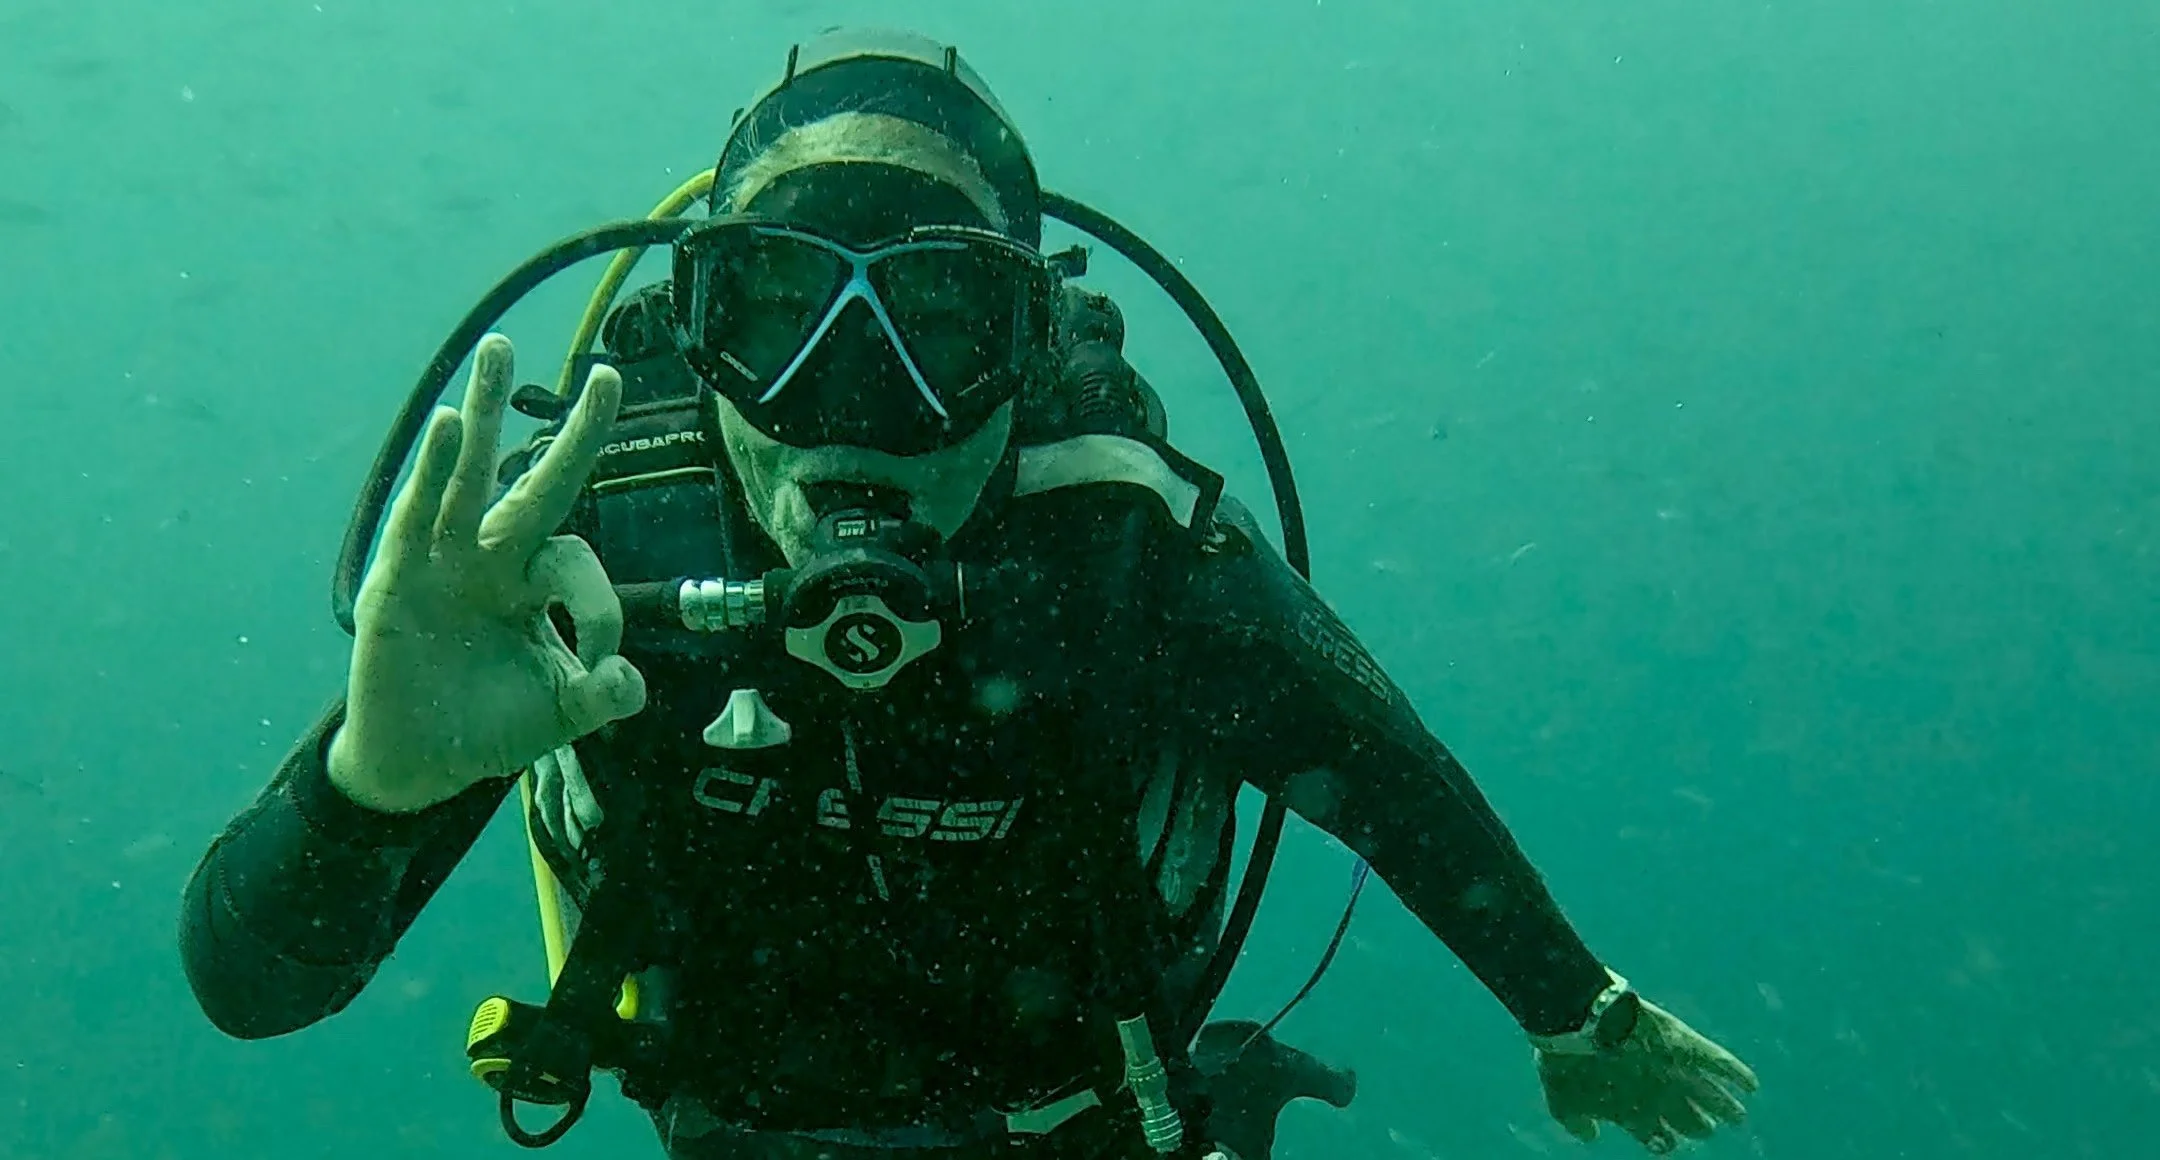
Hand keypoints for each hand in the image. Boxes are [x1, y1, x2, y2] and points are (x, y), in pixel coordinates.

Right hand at [329, 334, 647, 812]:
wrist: (420, 764)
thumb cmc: (491, 728)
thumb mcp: (559, 714)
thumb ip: (601, 697)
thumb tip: (628, 680)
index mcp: (537, 585)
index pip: (582, 565)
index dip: (602, 610)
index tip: (603, 663)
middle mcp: (496, 560)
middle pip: (541, 484)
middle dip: (576, 432)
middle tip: (608, 373)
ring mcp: (445, 562)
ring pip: (472, 478)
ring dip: (488, 411)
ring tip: (501, 350)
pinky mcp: (398, 578)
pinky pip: (419, 515)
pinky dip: (433, 470)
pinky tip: (450, 423)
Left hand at [1536, 998, 1757, 1153]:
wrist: (1578, 1020)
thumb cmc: (1566, 1063)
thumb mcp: (1562, 1103)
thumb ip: (1578, 1124)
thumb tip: (1590, 1135)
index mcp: (1633, 1117)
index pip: (1658, 1140)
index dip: (1663, 1142)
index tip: (1665, 1141)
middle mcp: (1661, 1100)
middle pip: (1691, 1122)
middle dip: (1697, 1126)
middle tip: (1705, 1127)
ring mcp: (1676, 1073)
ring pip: (1711, 1099)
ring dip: (1726, 1109)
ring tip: (1737, 1116)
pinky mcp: (1685, 1044)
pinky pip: (1720, 1063)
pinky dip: (1738, 1074)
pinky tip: (1752, 1085)